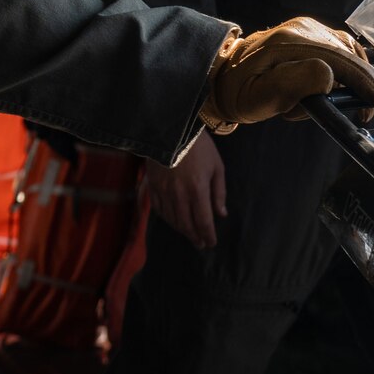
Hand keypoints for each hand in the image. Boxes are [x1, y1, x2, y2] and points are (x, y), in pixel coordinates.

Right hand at [149, 130, 225, 249]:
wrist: (170, 130)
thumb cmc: (199, 146)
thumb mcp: (217, 166)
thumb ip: (219, 192)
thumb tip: (221, 214)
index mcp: (198, 190)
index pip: (204, 221)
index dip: (208, 235)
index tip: (212, 243)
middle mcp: (179, 195)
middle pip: (187, 224)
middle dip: (195, 237)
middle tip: (201, 244)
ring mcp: (163, 191)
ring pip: (172, 219)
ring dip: (182, 230)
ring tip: (189, 235)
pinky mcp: (153, 186)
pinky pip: (159, 209)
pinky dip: (167, 219)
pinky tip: (173, 221)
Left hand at [200, 17, 373, 132]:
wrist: (222, 76)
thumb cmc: (239, 91)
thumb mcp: (259, 97)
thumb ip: (292, 85)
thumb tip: (328, 74)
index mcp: (288, 43)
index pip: (339, 60)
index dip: (365, 82)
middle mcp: (301, 29)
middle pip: (348, 57)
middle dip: (359, 86)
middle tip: (361, 112)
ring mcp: (307, 28)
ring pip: (347, 55)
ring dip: (347, 80)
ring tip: (322, 102)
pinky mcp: (310, 33)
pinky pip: (340, 51)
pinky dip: (344, 71)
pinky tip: (328, 88)